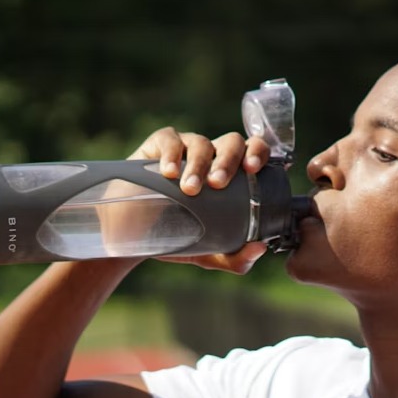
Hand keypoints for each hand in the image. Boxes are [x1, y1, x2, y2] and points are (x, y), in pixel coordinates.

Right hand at [126, 127, 270, 272]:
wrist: (137, 235)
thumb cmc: (180, 236)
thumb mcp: (210, 253)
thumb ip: (236, 258)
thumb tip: (260, 249)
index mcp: (234, 174)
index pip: (255, 151)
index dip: (258, 153)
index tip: (252, 169)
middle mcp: (214, 157)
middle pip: (232, 142)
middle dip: (228, 160)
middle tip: (218, 184)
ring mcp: (187, 148)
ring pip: (202, 143)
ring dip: (199, 165)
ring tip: (190, 189)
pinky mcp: (159, 145)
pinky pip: (170, 140)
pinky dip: (172, 154)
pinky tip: (168, 172)